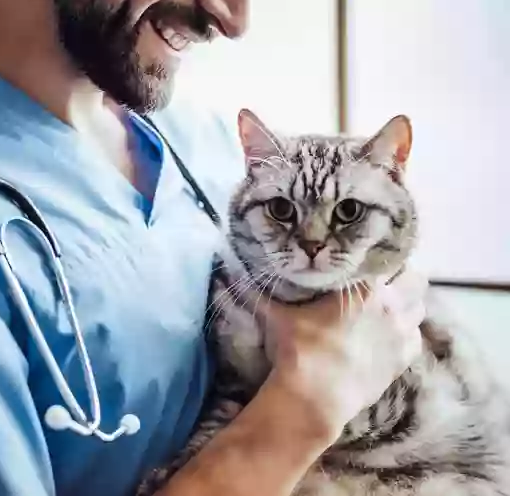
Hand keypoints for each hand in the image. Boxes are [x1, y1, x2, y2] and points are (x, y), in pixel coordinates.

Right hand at [256, 269, 427, 443]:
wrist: (315, 397)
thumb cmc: (300, 349)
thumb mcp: (278, 316)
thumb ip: (261, 294)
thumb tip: (232, 274)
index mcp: (366, 286)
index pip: (391, 257)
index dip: (383, 256)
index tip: (370, 258)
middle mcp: (392, 306)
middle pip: (416, 280)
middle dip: (404, 277)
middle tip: (384, 280)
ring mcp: (401, 335)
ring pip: (419, 309)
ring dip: (408, 305)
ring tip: (388, 307)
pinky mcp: (403, 361)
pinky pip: (415, 339)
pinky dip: (406, 334)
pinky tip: (388, 336)